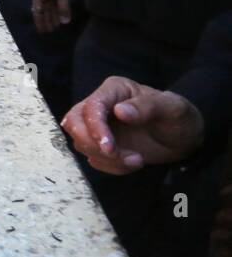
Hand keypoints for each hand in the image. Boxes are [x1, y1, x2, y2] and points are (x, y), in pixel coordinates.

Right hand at [32, 0, 75, 33]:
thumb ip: (63, 8)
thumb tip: (64, 22)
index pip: (38, 11)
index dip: (40, 22)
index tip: (42, 32)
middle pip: (44, 9)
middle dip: (47, 20)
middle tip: (51, 31)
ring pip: (51, 5)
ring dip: (54, 15)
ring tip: (58, 25)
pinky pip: (57, 0)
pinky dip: (60, 8)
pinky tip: (63, 13)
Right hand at [61, 77, 203, 174]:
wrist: (183, 137)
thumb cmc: (179, 117)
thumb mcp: (172, 109)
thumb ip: (148, 106)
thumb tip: (120, 111)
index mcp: (114, 90)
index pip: (91, 106)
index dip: (95, 127)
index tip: (109, 148)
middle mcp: (101, 106)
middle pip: (74, 122)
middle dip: (90, 143)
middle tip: (115, 155)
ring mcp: (98, 126)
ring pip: (81, 142)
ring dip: (105, 158)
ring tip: (136, 160)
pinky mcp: (100, 145)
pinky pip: (93, 158)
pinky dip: (111, 167)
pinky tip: (133, 163)